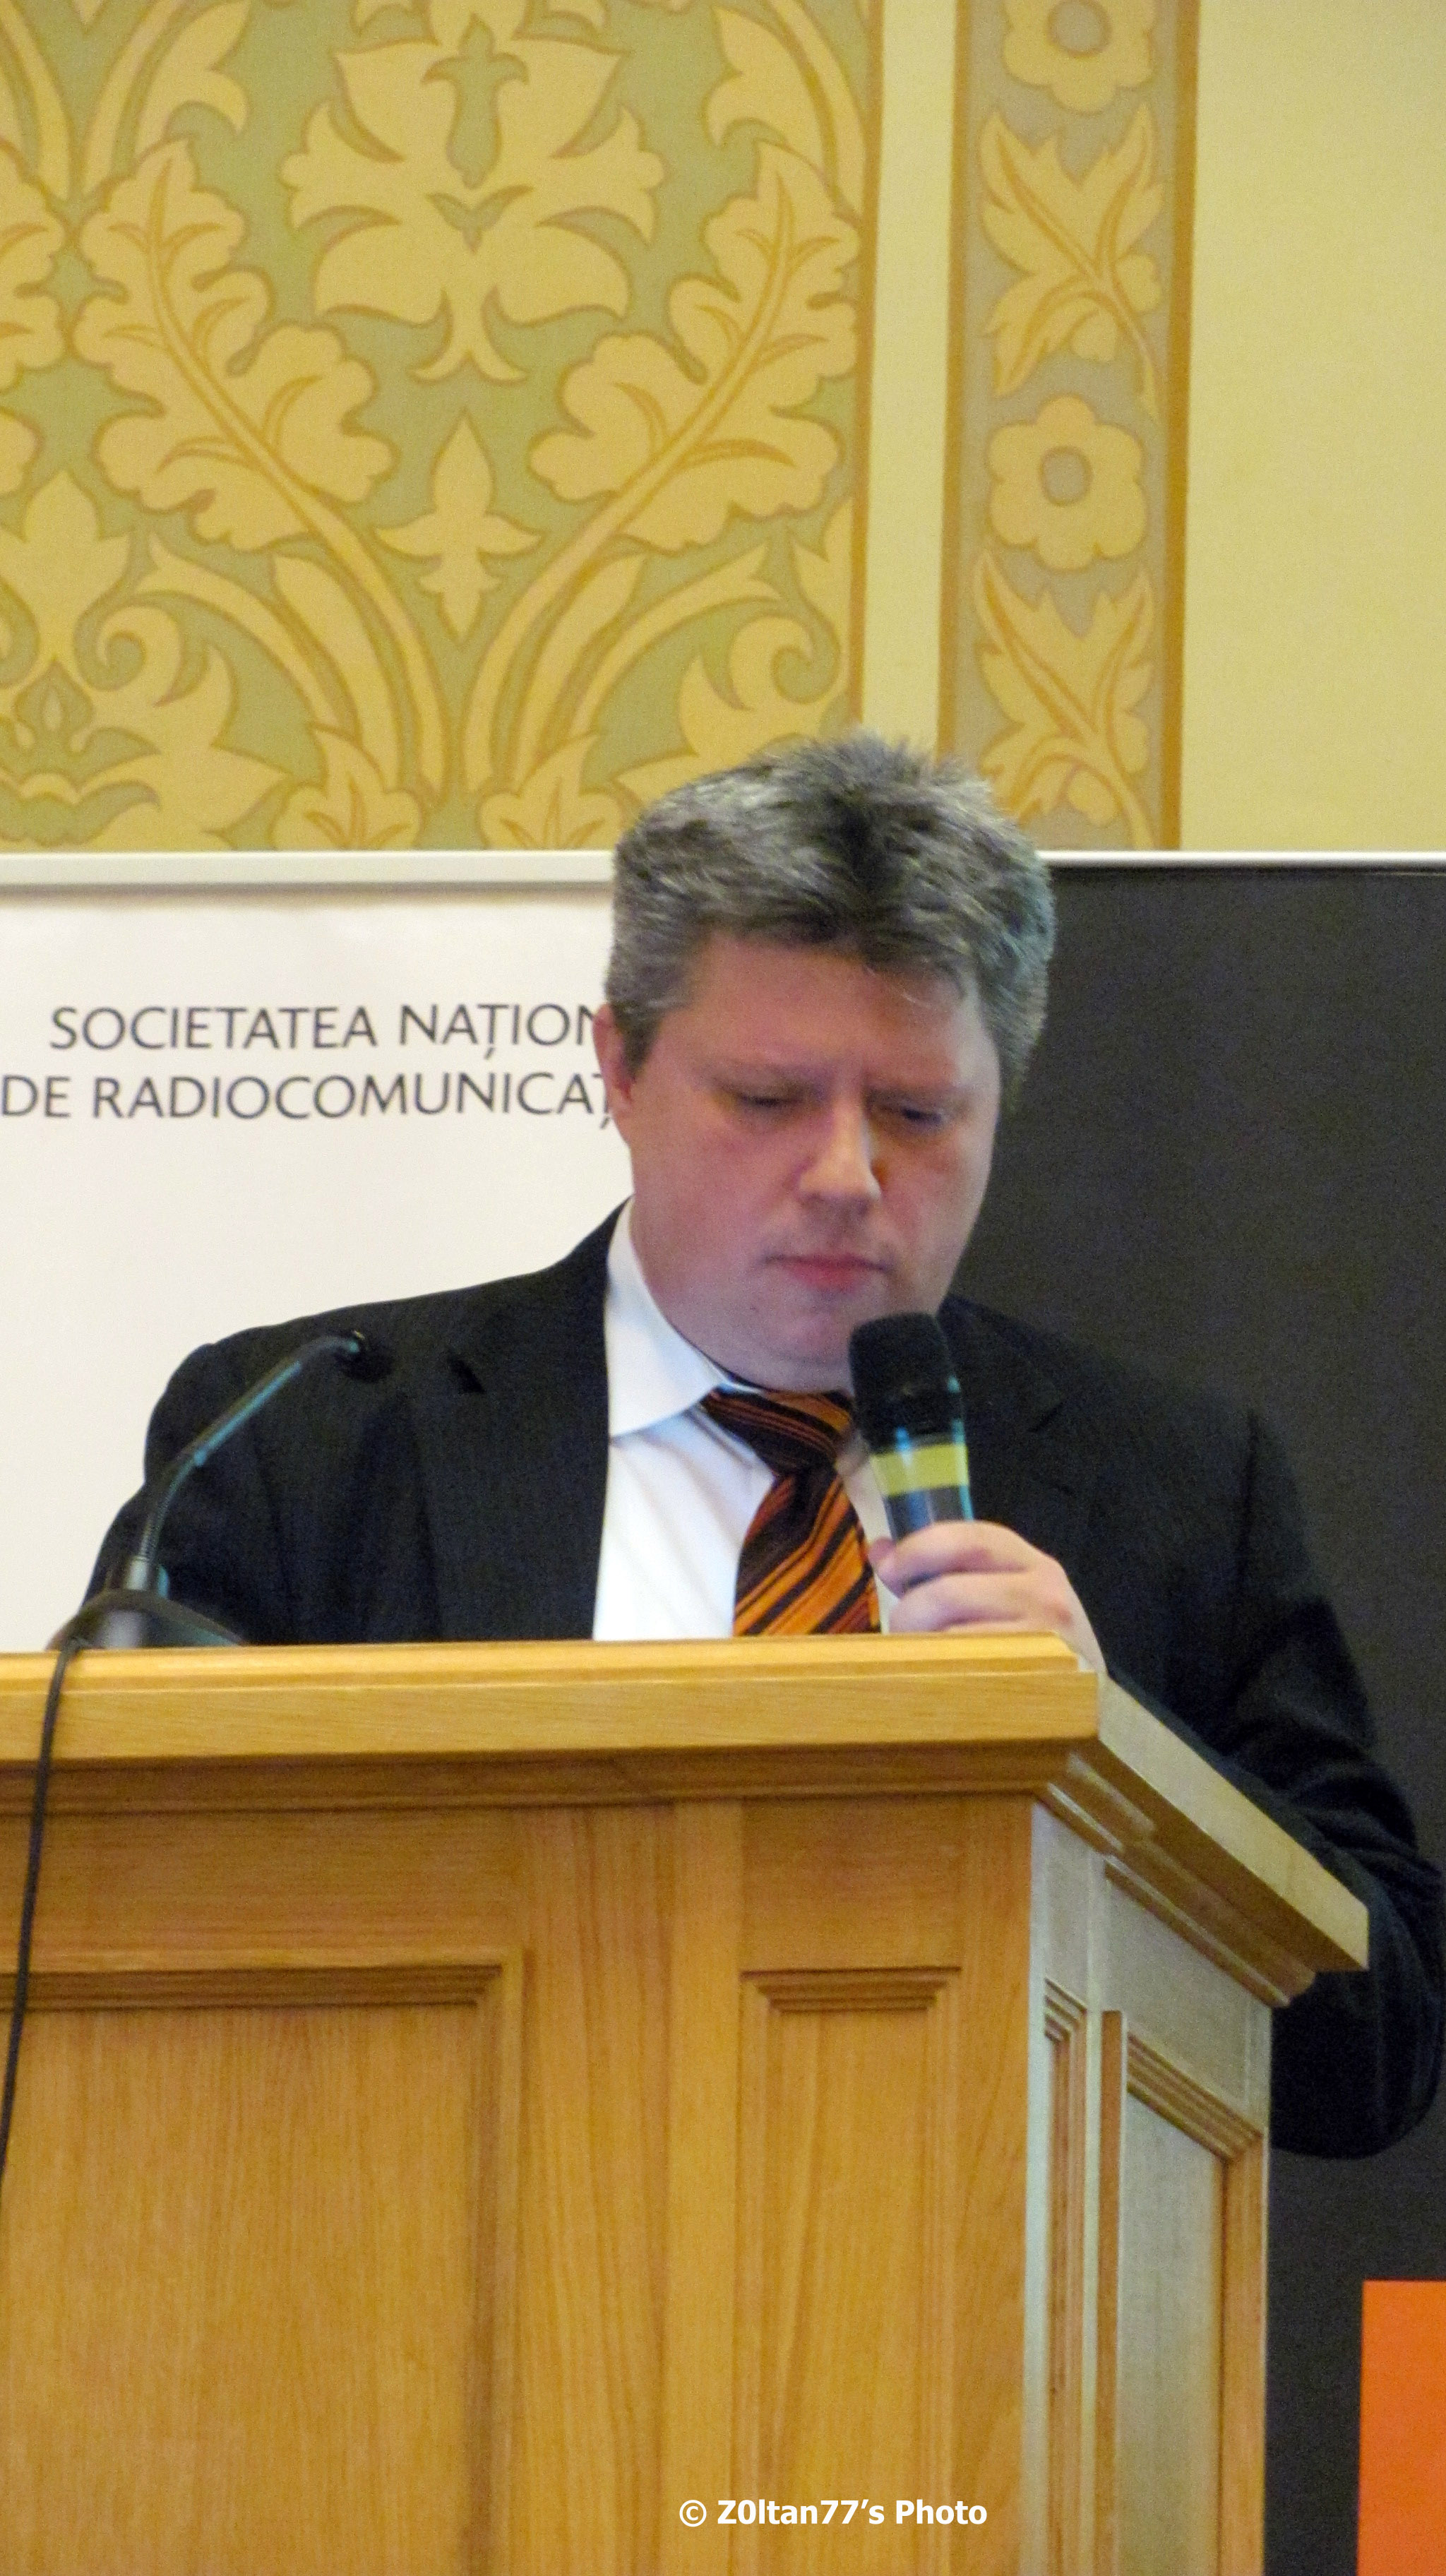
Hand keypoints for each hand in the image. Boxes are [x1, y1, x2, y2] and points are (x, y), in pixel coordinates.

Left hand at [869, 1519, 1105, 1674]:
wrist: (1092, 1702)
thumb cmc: (1032, 1644)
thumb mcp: (1000, 1594)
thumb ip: (944, 1570)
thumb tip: (880, 1551)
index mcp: (1033, 1564)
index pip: (969, 1538)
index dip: (919, 1548)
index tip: (888, 1568)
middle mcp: (1045, 1595)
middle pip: (949, 1591)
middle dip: (911, 1610)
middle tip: (901, 1630)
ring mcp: (1044, 1642)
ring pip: (952, 1637)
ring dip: (923, 1649)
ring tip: (923, 1660)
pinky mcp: (1036, 1684)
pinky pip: (967, 1675)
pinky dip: (943, 1677)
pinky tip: (942, 1683)